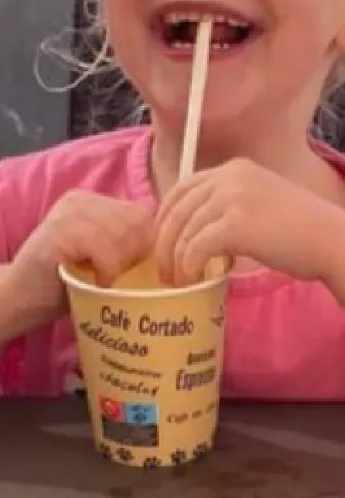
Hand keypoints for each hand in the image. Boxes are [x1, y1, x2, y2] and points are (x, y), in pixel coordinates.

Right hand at [7, 192, 153, 331]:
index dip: (147, 246)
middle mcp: (83, 198)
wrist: (19, 299)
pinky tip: (95, 282)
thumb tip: (173, 249)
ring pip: (124, 232)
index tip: (133, 271)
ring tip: (103, 280)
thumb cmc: (67, 285)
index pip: (144, 214)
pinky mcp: (60, 231)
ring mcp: (70, 211)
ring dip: (120, 265)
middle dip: (135, 255)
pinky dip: (106, 270)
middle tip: (117, 278)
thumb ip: (129, 246)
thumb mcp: (104, 258)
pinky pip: (104, 247)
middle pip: (138, 221)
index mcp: (96, 201)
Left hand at [155, 158, 338, 285]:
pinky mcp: (235, 224)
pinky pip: (195, 247)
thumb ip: (229, 208)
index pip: (183, 188)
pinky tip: (192, 279)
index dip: (165, 217)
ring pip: (182, 230)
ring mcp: (231, 197)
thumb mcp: (260, 203)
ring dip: (174, 259)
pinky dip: (188, 266)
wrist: (332, 240)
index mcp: (234, 168)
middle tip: (163, 270)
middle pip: (176, 208)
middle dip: (163, 242)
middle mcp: (229, 176)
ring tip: (177, 280)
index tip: (163, 243)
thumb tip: (195, 234)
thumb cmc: (301, 231)